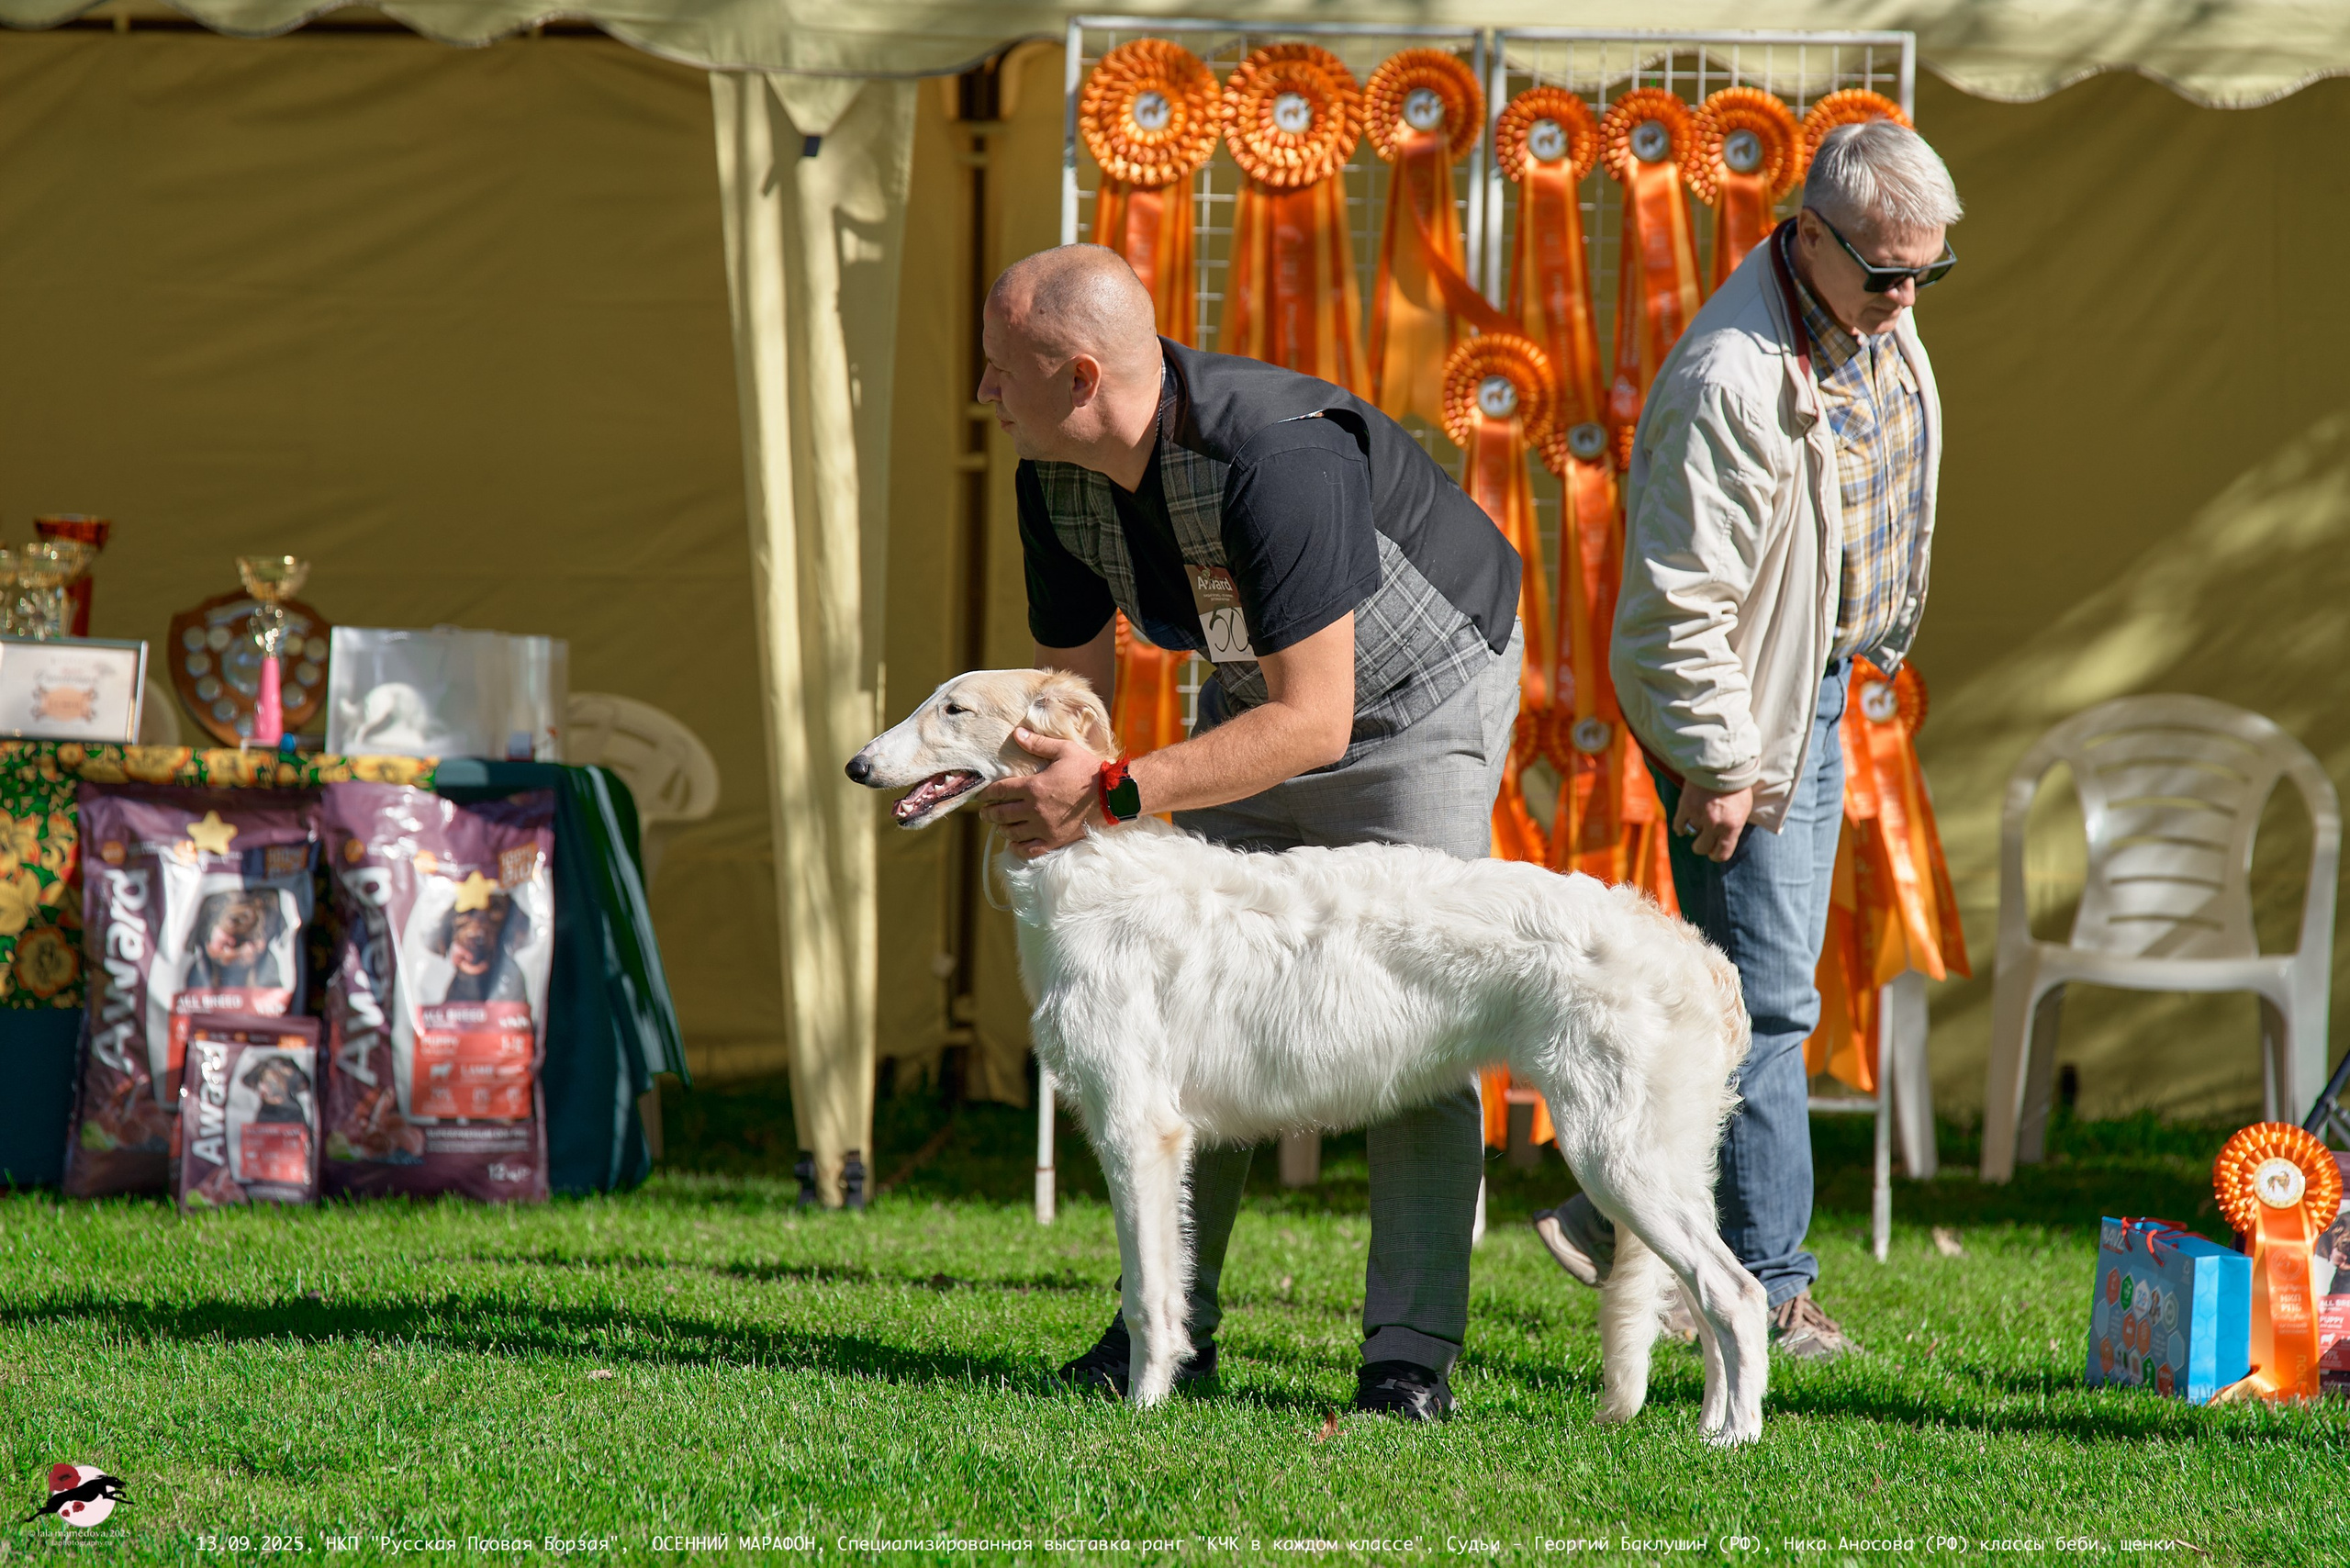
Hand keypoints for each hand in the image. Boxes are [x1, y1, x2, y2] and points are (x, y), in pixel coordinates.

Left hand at [977, 728, 1103, 856]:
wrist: (1111, 796)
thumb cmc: (1088, 770)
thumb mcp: (1064, 750)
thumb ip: (1038, 743)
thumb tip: (1017, 733)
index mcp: (1033, 787)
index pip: (1001, 791)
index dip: (988, 793)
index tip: (983, 795)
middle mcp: (1034, 809)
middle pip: (1001, 814)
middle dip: (989, 813)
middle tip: (984, 812)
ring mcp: (1044, 827)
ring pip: (1012, 832)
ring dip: (1001, 828)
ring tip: (998, 825)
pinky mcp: (1054, 840)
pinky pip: (1029, 849)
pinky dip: (1018, 847)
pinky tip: (1014, 843)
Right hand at [1673, 783, 1753, 862]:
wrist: (1724, 765)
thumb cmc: (1737, 788)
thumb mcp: (1743, 811)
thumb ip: (1732, 827)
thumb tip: (1722, 841)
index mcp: (1732, 827)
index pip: (1721, 854)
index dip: (1716, 855)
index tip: (1713, 851)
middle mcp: (1715, 824)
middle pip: (1702, 848)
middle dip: (1702, 846)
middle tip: (1703, 839)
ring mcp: (1699, 815)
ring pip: (1692, 833)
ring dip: (1695, 828)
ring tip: (1700, 818)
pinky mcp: (1686, 806)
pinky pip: (1679, 824)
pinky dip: (1680, 827)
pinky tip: (1682, 826)